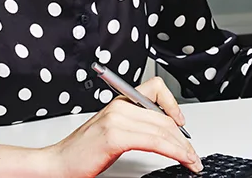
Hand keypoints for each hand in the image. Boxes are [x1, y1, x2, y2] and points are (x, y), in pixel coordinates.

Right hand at [45, 76, 201, 176]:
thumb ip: (135, 125)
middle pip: (164, 116)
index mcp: (119, 101)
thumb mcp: (112, 131)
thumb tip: (164, 130)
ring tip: (191, 161)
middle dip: (184, 138)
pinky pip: (155, 141)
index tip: (182, 124)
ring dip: (183, 148)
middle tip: (193, 154)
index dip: (174, 104)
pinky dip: (174, 151)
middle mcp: (119, 106)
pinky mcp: (115, 136)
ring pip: (163, 129)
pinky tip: (180, 159)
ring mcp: (116, 120)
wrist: (57, 163)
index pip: (156, 88)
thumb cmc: (82, 152)